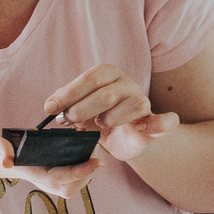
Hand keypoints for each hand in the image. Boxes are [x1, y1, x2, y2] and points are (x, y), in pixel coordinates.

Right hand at [0, 119, 100, 199]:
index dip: (77, 174)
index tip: (94, 162)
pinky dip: (65, 157)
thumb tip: (8, 157)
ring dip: (76, 168)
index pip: (53, 179)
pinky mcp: (22, 159)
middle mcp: (24, 171)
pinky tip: (72, 144)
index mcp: (16, 168)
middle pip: (62, 184)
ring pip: (58, 178)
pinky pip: (50, 164)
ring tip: (90, 151)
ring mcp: (24, 166)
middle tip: (98, 158)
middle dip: (83, 174)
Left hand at [45, 65, 180, 163]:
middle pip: (107, 93)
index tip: (50, 108)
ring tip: (100, 126)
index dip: (69, 93)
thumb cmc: (100, 117)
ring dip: (112, 118)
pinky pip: (165, 121)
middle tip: (67, 122)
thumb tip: (49, 105)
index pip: (91, 78)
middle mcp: (129, 85)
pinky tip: (153, 126)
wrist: (125, 138)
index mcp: (110, 75)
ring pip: (133, 105)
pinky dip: (163, 123)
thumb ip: (66, 103)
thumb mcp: (81, 108)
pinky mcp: (154, 124)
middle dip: (82, 109)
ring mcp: (144, 103)